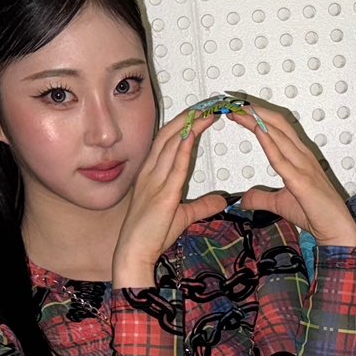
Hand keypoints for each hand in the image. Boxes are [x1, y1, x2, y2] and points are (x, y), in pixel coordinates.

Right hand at [111, 106, 231, 288]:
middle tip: (209, 103)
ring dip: (189, 126)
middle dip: (189, 117)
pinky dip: (183, 148)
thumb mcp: (183, 216)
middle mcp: (151, 172)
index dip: (185, 123)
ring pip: (171, 144)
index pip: (169, 140)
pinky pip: (173, 166)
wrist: (134, 252)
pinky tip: (192, 134)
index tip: (202, 112)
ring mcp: (154, 181)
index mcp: (153, 174)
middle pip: (170, 135)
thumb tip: (222, 201)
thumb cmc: (151, 235)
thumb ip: (202, 206)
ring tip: (206, 111)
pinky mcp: (162, 195)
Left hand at [226, 99, 355, 247]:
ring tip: (241, 112)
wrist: (336, 230)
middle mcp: (303, 157)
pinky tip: (258, 131)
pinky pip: (282, 159)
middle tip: (235, 105)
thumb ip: (262, 198)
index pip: (277, 130)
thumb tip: (244, 199)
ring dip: (258, 121)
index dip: (259, 117)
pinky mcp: (302, 182)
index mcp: (300, 158)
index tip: (240, 112)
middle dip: (256, 112)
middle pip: (278, 125)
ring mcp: (304, 167)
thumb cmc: (315, 214)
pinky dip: (269, 143)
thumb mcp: (280, 204)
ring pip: (279, 136)